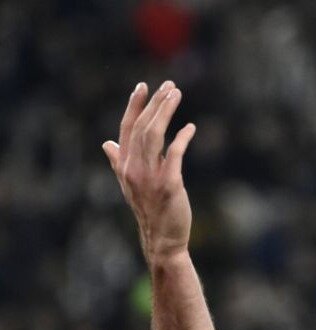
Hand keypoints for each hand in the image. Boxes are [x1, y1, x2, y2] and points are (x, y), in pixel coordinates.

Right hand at [102, 81, 196, 264]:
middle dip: (155, 103)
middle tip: (169, 86)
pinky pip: (174, 154)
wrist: (162, 239)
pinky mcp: (169, 184)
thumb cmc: (150, 211)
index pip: (126, 128)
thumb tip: (107, 143)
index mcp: (124, 165)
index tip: (143, 86)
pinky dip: (182, 138)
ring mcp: (149, 176)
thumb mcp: (129, 184)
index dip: (134, 106)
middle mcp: (133, 168)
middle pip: (143, 127)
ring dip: (167, 112)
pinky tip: (191, 128)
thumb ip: (118, 161)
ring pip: (155, 135)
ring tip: (177, 95)